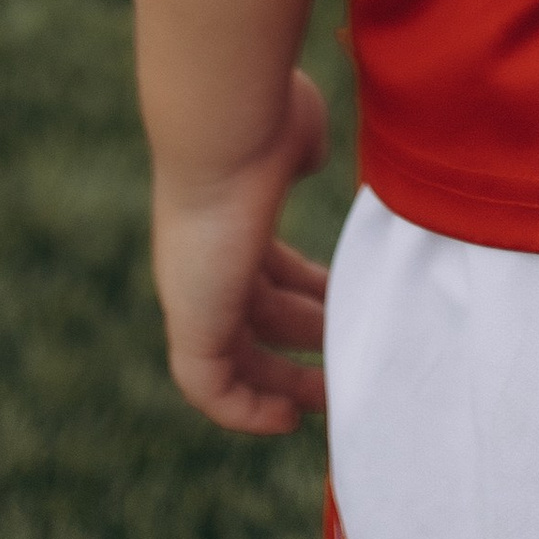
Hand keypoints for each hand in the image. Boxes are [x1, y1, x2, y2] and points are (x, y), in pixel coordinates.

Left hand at [151, 68, 332, 433]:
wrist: (225, 129)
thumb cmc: (266, 119)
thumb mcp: (296, 135)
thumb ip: (301, 152)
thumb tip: (305, 157)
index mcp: (235, 220)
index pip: (267, 272)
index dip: (305, 294)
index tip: (341, 311)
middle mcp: (211, 262)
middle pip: (257, 318)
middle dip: (304, 344)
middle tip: (345, 368)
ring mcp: (198, 295)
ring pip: (238, 359)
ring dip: (284, 383)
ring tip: (329, 401)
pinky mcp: (193, 326)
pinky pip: (212, 389)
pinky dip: (246, 411)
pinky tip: (285, 419)